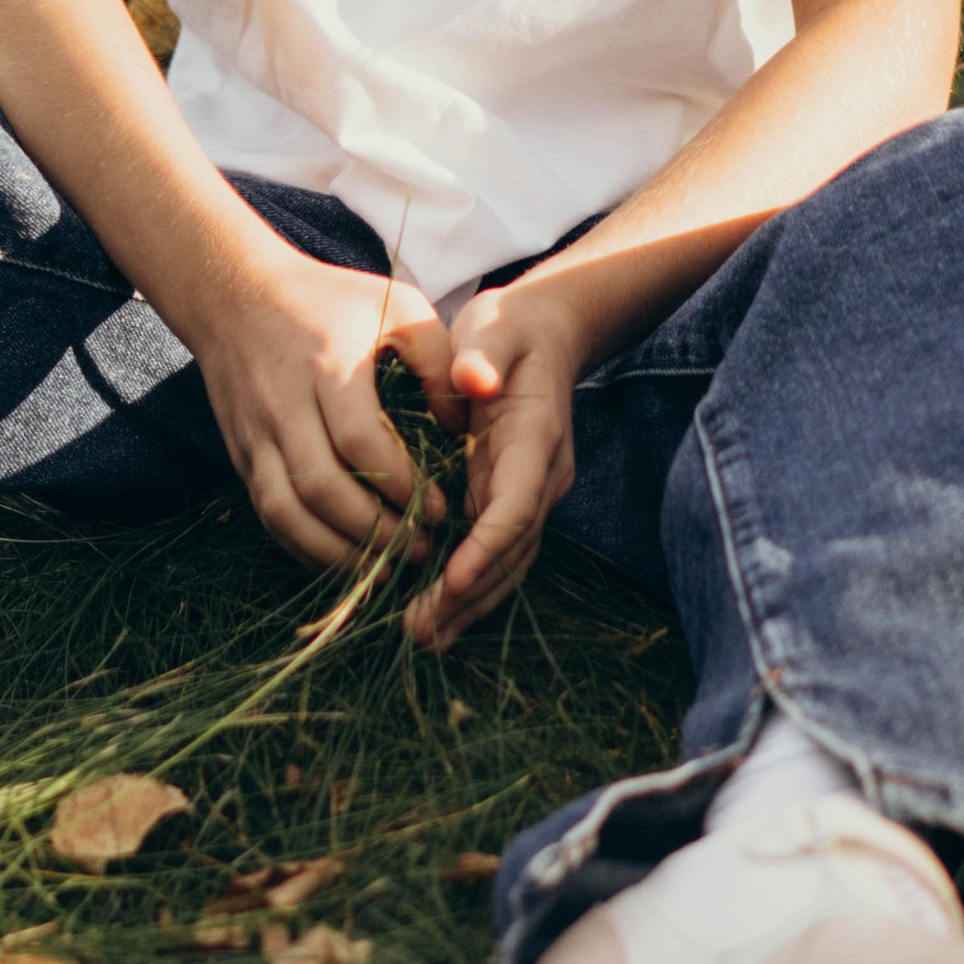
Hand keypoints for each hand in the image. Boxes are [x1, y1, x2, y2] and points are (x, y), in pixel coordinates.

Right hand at [183, 230, 457, 573]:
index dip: (402, 485)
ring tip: (385, 570)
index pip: (360, 442)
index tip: (440, 508)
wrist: (234, 294)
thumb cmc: (328, 300)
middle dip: (375, 531)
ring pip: (287, 511)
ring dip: (337, 552)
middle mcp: (283, 405)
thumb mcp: (395, 306)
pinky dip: (305, 547)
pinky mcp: (241, 455)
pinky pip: (270, 514)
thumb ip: (437, 359)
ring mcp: (255, 434)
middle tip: (422, 550)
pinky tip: (345, 560)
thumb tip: (462, 428)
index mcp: (327, 366)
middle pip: (321, 487)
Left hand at [407, 272, 591, 650]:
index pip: (516, 505)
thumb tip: (474, 379)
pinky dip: (469, 588)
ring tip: (423, 636)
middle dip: (471, 594)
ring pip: (507, 563)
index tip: (452, 580)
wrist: (541, 336)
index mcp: (535, 438)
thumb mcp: (494, 327)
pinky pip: (494, 555)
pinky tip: (436, 616)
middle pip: (513, 550)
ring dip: (469, 604)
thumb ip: (483, 353)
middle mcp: (540, 476)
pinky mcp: (510, 499)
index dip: (487, 547)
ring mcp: (529, 492)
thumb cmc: (508, 331)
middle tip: (422, 630)